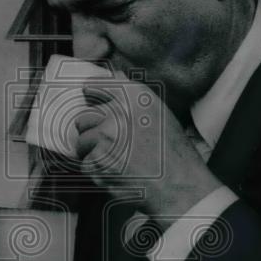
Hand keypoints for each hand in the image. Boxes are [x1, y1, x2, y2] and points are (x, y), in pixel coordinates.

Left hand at [75, 74, 221, 225]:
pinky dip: (96, 170)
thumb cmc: (172, 150)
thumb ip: (132, 95)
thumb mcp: (158, 111)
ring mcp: (104, 138)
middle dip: (91, 129)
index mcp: (133, 97)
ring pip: (82, 142)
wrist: (178, 184)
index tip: (89, 96)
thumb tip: (113, 77)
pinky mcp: (97, 162)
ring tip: (114, 158)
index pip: (96, 85)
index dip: (91, 92)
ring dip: (92, 151)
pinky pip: (86, 164)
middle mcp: (117, 114)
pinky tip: (115, 171)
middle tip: (108, 141)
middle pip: (83, 117)